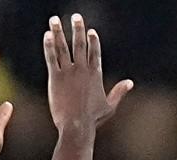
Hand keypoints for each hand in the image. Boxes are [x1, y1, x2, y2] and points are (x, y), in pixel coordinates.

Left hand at [44, 14, 132, 130]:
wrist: (76, 126)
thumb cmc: (93, 119)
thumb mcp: (110, 106)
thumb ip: (119, 92)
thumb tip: (130, 82)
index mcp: (95, 75)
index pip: (95, 52)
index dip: (93, 40)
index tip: (90, 31)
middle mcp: (82, 70)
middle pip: (80, 44)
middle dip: (78, 29)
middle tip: (76, 16)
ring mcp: (68, 73)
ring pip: (63, 47)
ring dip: (58, 32)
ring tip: (54, 19)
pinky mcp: (55, 78)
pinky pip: (52, 58)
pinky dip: (49, 46)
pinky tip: (47, 35)